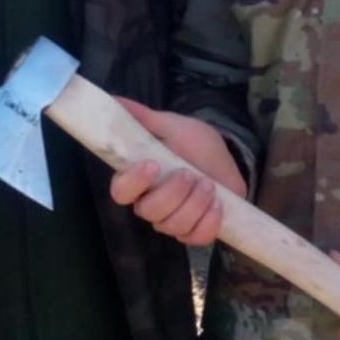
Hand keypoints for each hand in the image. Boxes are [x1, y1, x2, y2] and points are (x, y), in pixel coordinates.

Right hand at [109, 101, 247, 246]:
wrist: (225, 159)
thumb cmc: (193, 143)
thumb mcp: (172, 125)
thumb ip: (143, 117)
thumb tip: (114, 100)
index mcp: (137, 179)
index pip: (120, 192)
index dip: (133, 183)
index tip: (153, 165)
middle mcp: (149, 204)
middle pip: (148, 212)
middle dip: (173, 193)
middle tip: (190, 173)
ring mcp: (172, 221)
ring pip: (173, 227)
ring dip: (195, 205)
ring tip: (209, 185)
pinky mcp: (194, 232)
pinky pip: (196, 239)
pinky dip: (209, 223)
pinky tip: (218, 205)